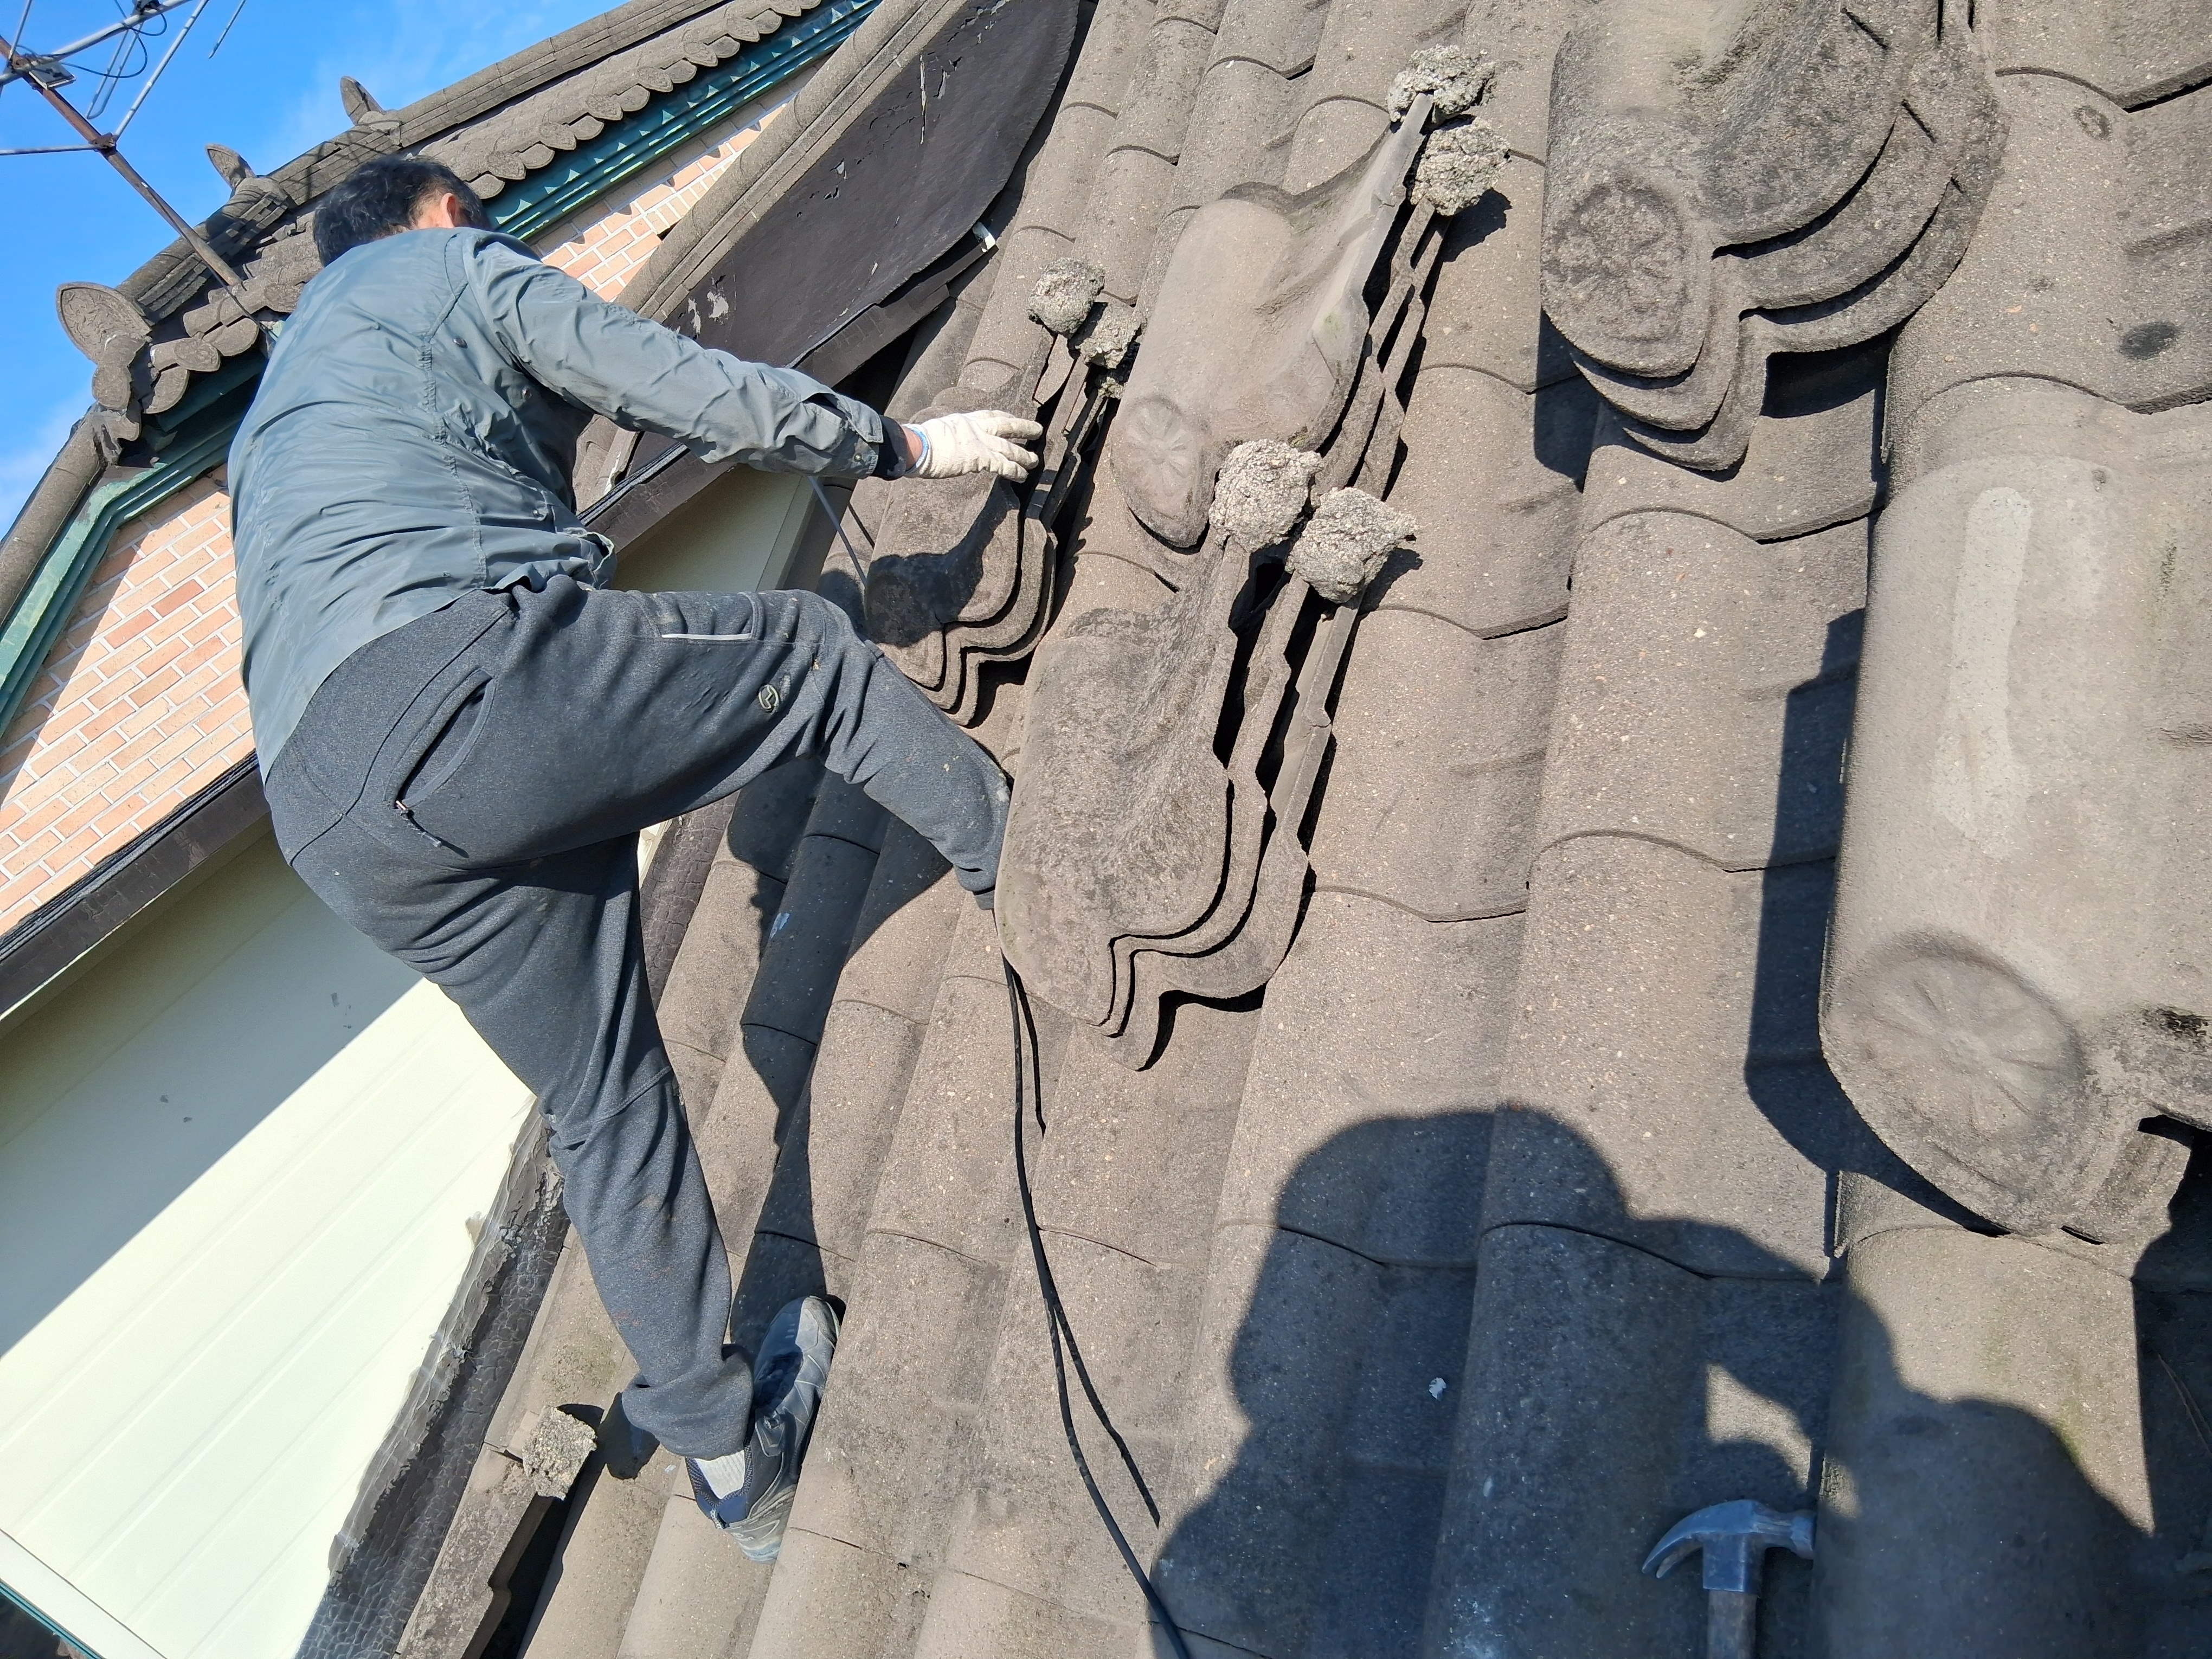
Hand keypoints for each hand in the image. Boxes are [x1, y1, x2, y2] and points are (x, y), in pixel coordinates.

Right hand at [908, 410, 1042, 481]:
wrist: (917, 446)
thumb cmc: (920, 441)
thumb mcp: (938, 430)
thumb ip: (950, 434)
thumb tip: (947, 441)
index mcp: (965, 419)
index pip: (991, 414)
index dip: (1006, 416)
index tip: (1014, 417)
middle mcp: (976, 428)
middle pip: (1007, 425)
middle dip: (1024, 428)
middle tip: (1038, 430)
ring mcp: (980, 442)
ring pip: (1009, 447)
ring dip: (1024, 455)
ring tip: (1034, 461)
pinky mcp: (980, 458)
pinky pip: (1004, 465)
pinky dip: (1015, 471)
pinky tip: (1023, 476)